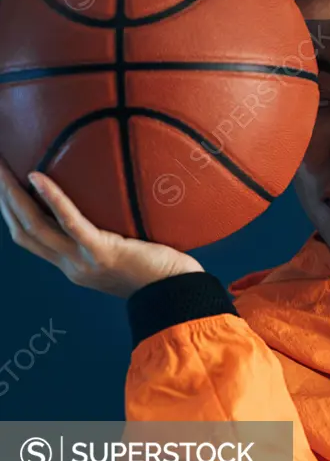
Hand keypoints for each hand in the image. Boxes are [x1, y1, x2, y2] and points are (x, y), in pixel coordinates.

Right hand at [0, 159, 204, 298]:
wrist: (181, 293)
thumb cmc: (164, 269)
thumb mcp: (127, 252)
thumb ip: (111, 234)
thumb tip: (113, 199)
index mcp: (74, 265)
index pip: (30, 237)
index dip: (11, 211)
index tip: (3, 186)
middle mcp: (71, 265)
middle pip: (22, 229)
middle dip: (3, 198)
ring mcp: (83, 261)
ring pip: (34, 225)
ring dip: (12, 195)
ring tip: (1, 166)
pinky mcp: (102, 253)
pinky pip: (70, 223)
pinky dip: (51, 199)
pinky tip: (36, 176)